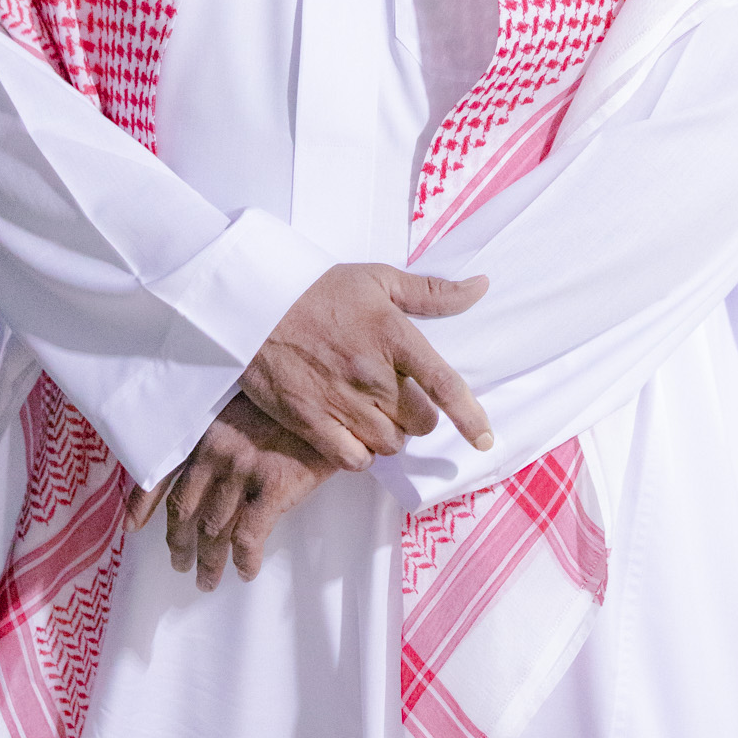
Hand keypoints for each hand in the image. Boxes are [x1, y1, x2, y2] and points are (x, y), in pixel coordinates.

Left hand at [124, 395, 334, 591]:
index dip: (142, 503)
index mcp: (206, 430)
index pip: (163, 472)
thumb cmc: (292, 403)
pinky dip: (244, 561)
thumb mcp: (246, 407)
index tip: (132, 527)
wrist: (334, 398)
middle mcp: (217, 451)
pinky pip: (249, 537)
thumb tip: (205, 472)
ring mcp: (244, 469)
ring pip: (213, 530)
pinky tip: (245, 572)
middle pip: (184, 510)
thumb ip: (222, 435)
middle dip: (178, 544)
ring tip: (207, 580)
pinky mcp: (274, 486)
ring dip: (208, 562)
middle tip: (180, 565)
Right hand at [239, 262, 492, 470]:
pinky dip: (360, 454)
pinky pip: (353, 459)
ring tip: (375, 413)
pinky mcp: (310, 420)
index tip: (485, 439)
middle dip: (419, 416)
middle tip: (402, 400)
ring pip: (390, 443)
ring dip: (391, 434)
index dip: (470, 417)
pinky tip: (354, 435)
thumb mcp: (378, 279)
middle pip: (420, 422)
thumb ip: (432, 291)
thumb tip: (481, 287)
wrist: (252, 302)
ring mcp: (340, 400)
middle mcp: (370, 372)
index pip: (444, 384)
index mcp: (392, 334)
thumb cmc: (317, 289)